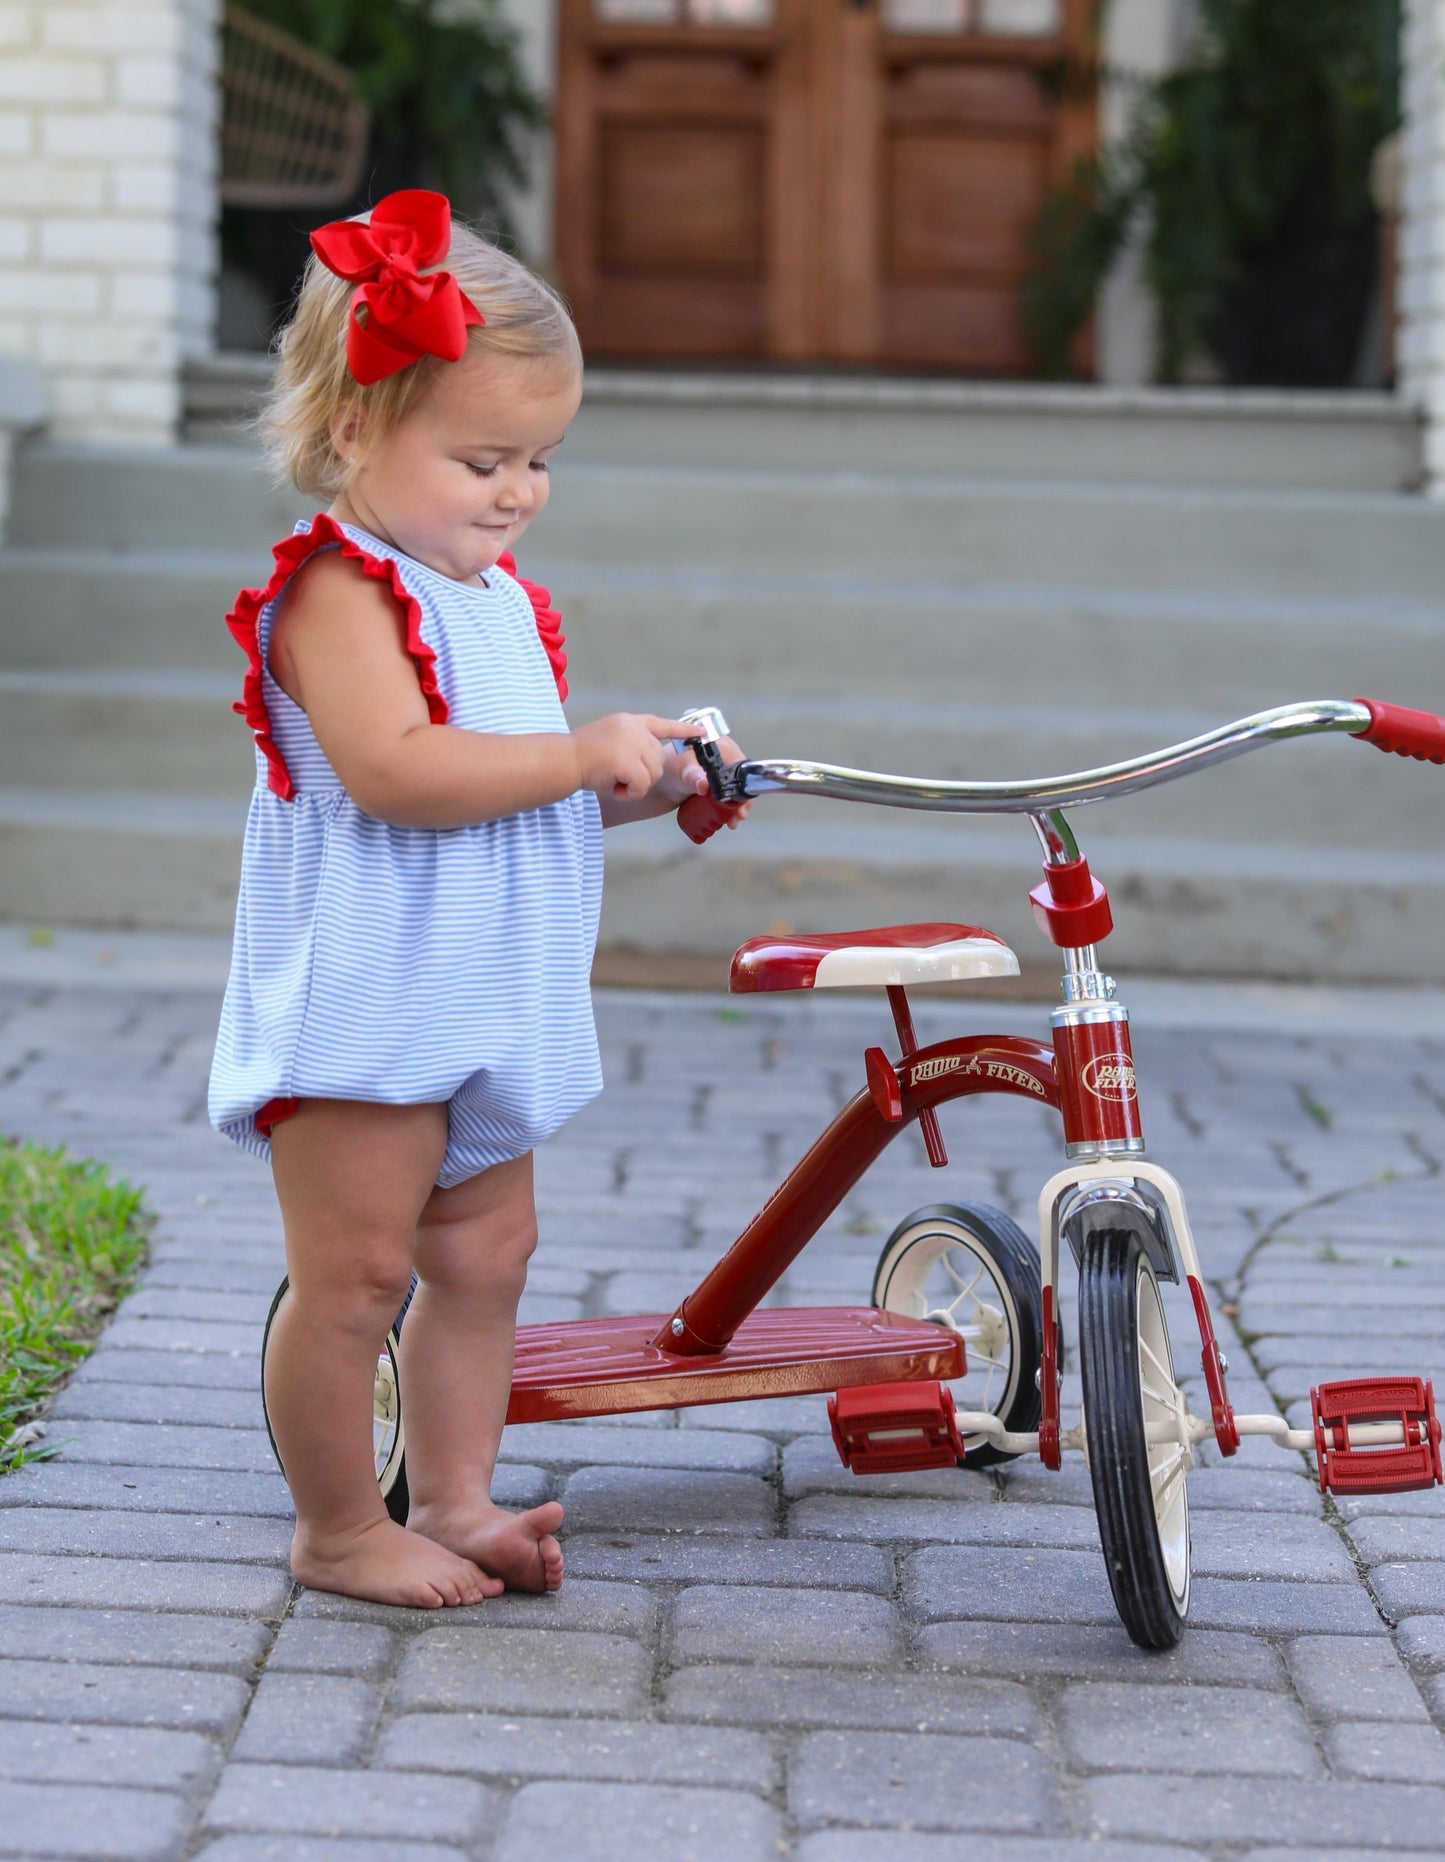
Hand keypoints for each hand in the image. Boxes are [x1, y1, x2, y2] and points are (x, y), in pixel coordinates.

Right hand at [573, 714, 697, 800]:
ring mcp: (633, 743)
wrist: (563, 760)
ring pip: (653, 775)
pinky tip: (614, 788)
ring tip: (613, 780)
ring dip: (635, 785)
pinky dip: (630, 793)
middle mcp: (635, 728)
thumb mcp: (608, 738)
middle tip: (618, 777)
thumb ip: (629, 742)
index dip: (683, 730)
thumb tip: (651, 758)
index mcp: (630, 721)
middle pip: (658, 760)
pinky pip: (643, 786)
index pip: (662, 724)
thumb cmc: (579, 755)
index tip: (702, 731)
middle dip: (642, 776)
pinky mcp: (629, 761)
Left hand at [671, 732, 752, 826]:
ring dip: (737, 806)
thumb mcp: (681, 773)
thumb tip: (704, 784)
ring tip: (732, 821)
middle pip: (739, 778)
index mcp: (716, 745)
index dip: (742, 783)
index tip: (740, 801)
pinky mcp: (713, 785)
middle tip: (738, 814)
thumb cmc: (666, 771)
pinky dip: (729, 808)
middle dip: (741, 799)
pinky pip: (727, 796)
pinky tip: (728, 818)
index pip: (738, 763)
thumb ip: (692, 777)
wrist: (655, 787)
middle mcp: (720, 757)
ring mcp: (716, 772)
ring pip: (734, 789)